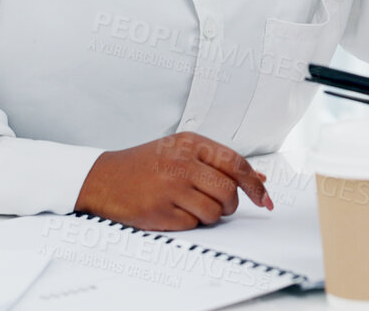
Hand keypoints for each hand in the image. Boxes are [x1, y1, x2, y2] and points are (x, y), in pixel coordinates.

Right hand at [75, 132, 272, 229]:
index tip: (265, 199)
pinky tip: (172, 211)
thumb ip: (220, 163)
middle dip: (230, 205)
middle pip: (228, 193)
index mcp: (190, 143)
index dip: (255, 185)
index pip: (236, 164)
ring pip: (213, 212)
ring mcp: (170, 187)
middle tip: (218, 205)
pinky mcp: (159, 211)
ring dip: (209, 215)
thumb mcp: (181, 151)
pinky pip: (192, 225)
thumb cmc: (145, 164)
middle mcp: (181, 163)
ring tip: (190, 205)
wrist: (102, 177)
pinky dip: (188, 223)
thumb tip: (259, 178)